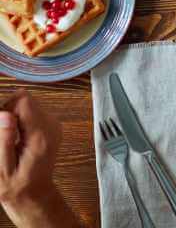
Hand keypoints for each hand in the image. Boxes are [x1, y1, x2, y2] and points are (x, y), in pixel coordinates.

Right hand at [0, 90, 59, 207]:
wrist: (34, 192)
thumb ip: (3, 140)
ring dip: (12, 117)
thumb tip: (4, 115)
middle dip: (7, 112)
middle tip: (2, 135)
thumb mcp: (2, 168)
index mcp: (41, 135)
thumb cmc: (15, 184)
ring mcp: (53, 125)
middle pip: (24, 100)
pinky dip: (18, 121)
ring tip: (9, 139)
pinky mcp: (49, 125)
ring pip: (26, 104)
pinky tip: (15, 138)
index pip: (23, 100)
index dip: (5, 108)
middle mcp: (52, 126)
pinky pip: (30, 112)